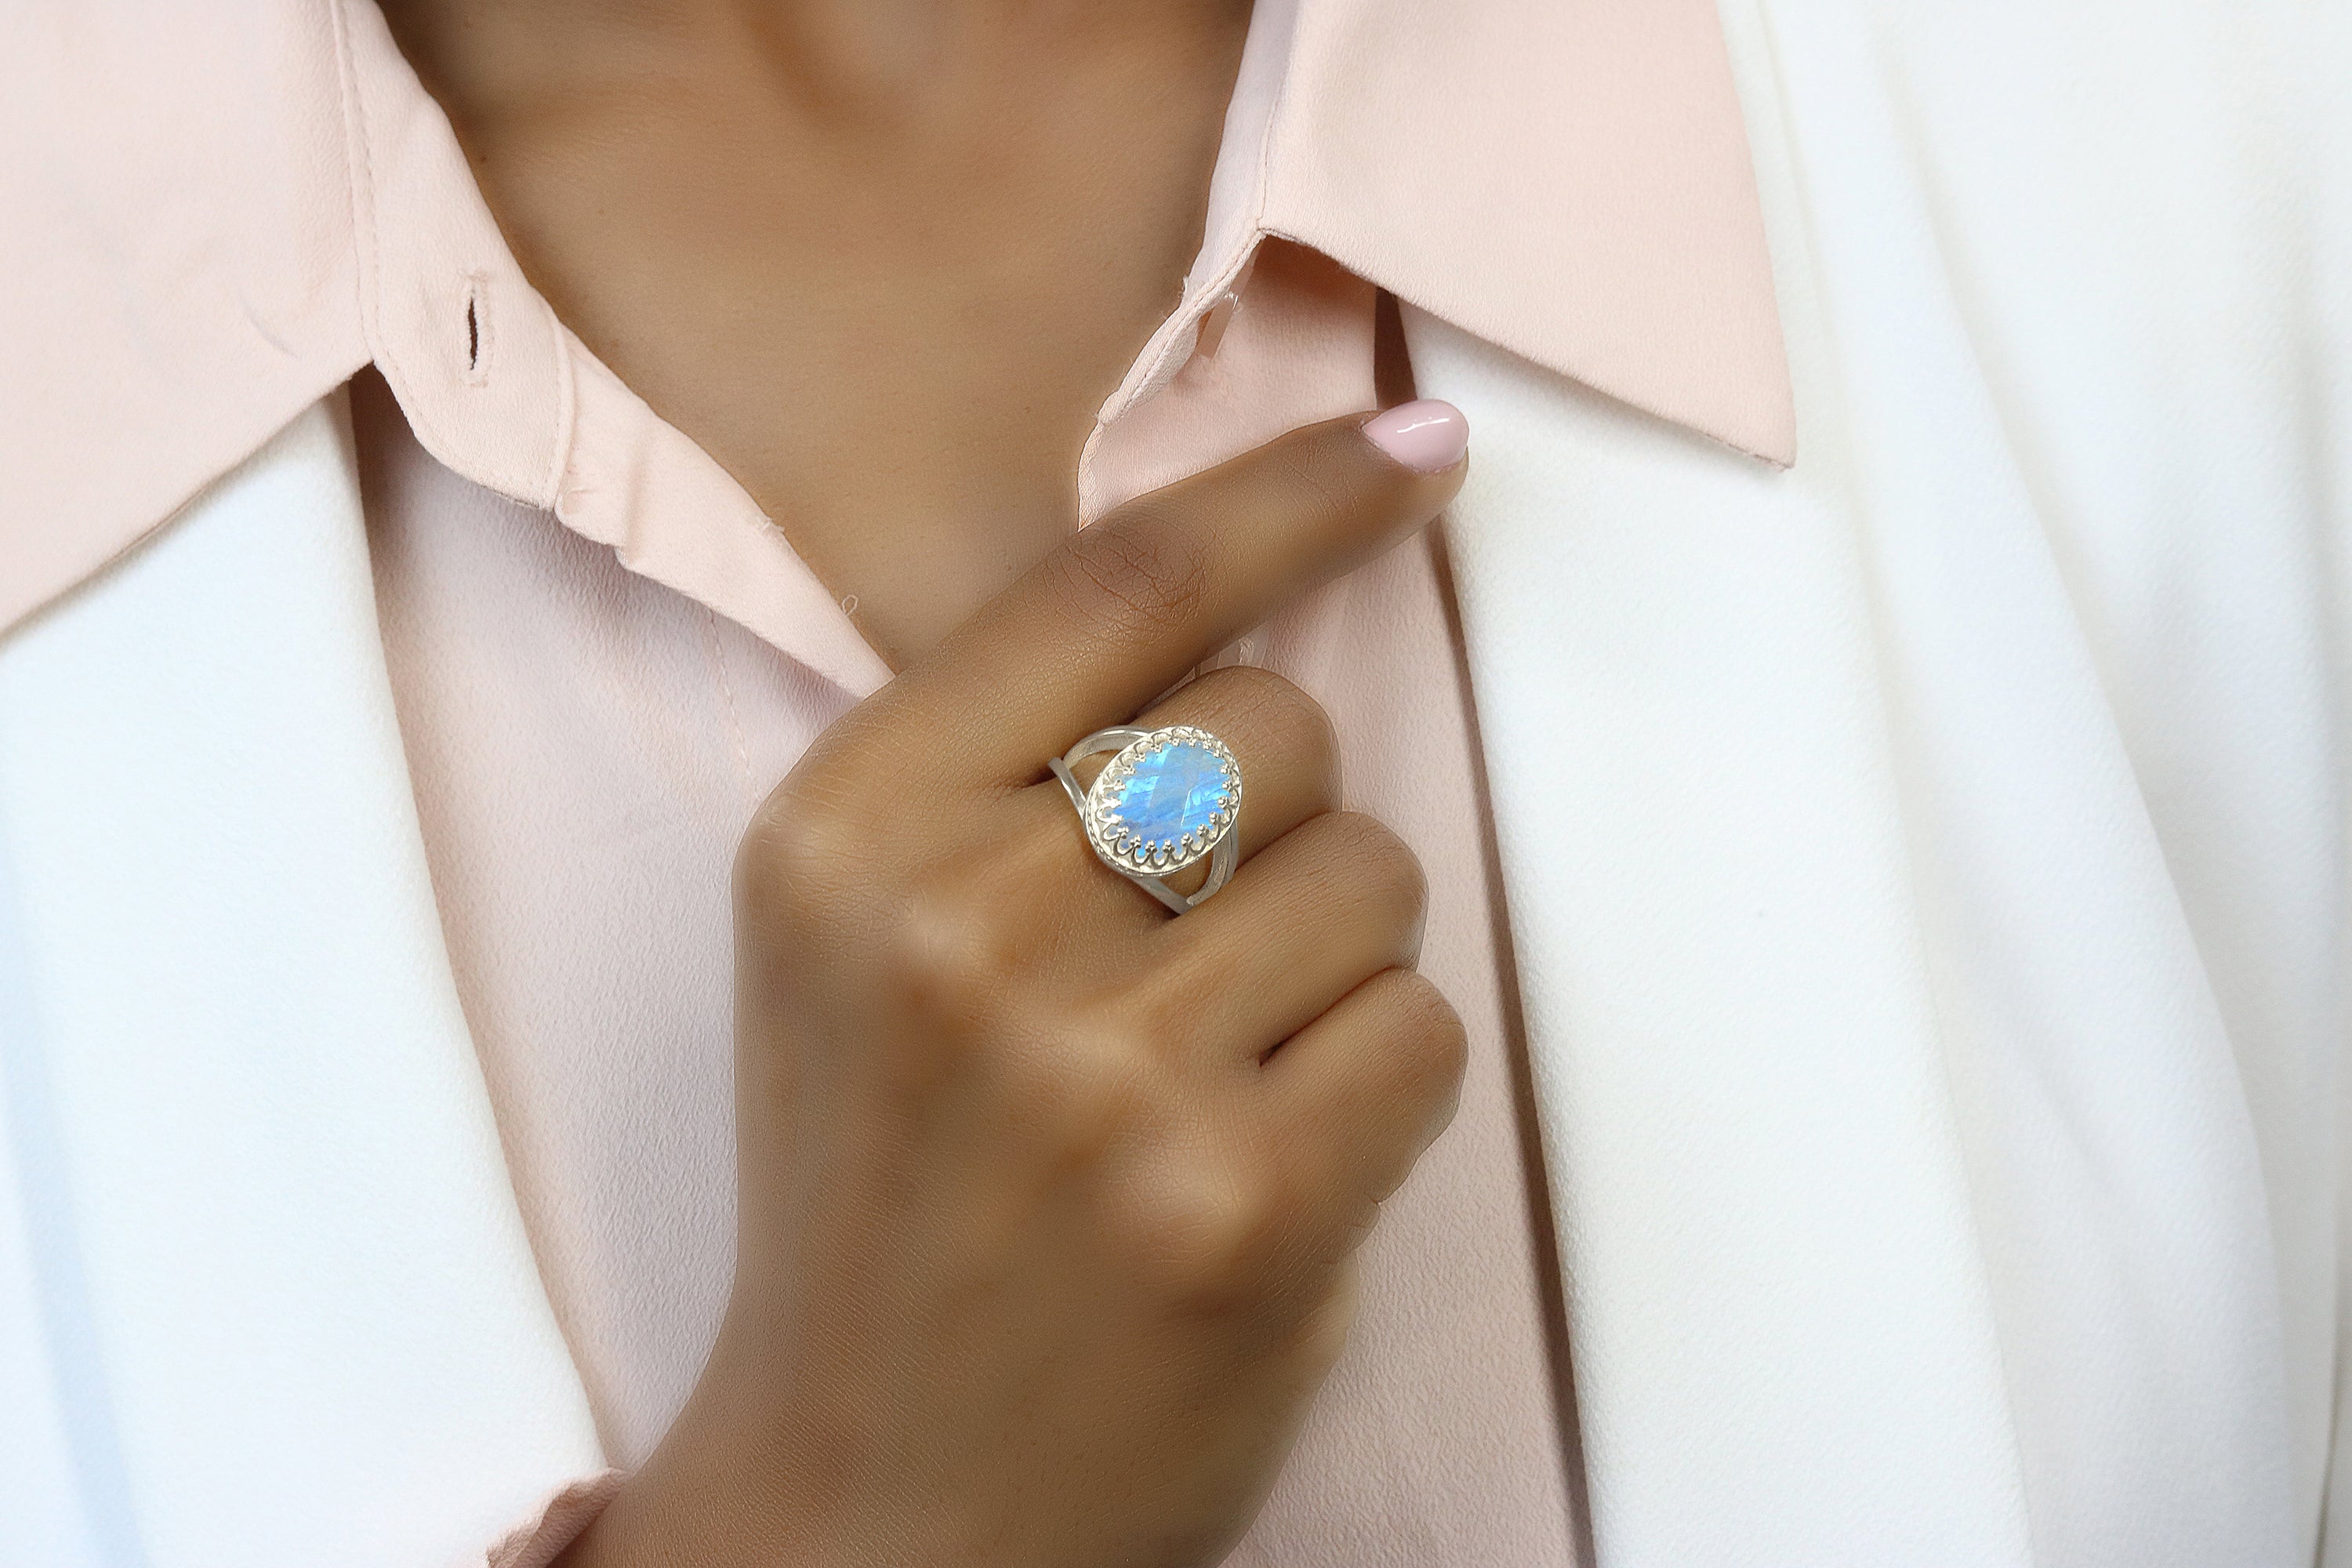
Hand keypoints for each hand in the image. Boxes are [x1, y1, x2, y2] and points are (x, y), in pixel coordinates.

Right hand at [559, 404, 1472, 1567]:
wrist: (869, 1507)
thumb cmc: (885, 1206)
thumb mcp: (857, 947)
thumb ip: (1003, 773)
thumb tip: (1259, 601)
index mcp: (840, 831)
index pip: (1116, 584)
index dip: (1289, 496)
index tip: (1415, 456)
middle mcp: (956, 927)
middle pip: (1273, 729)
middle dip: (1270, 827)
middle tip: (1171, 971)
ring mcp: (1105, 1070)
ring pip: (1372, 870)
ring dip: (1331, 961)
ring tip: (1208, 1081)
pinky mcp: (1244, 1198)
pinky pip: (1424, 1024)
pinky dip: (1378, 1083)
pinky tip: (1265, 1167)